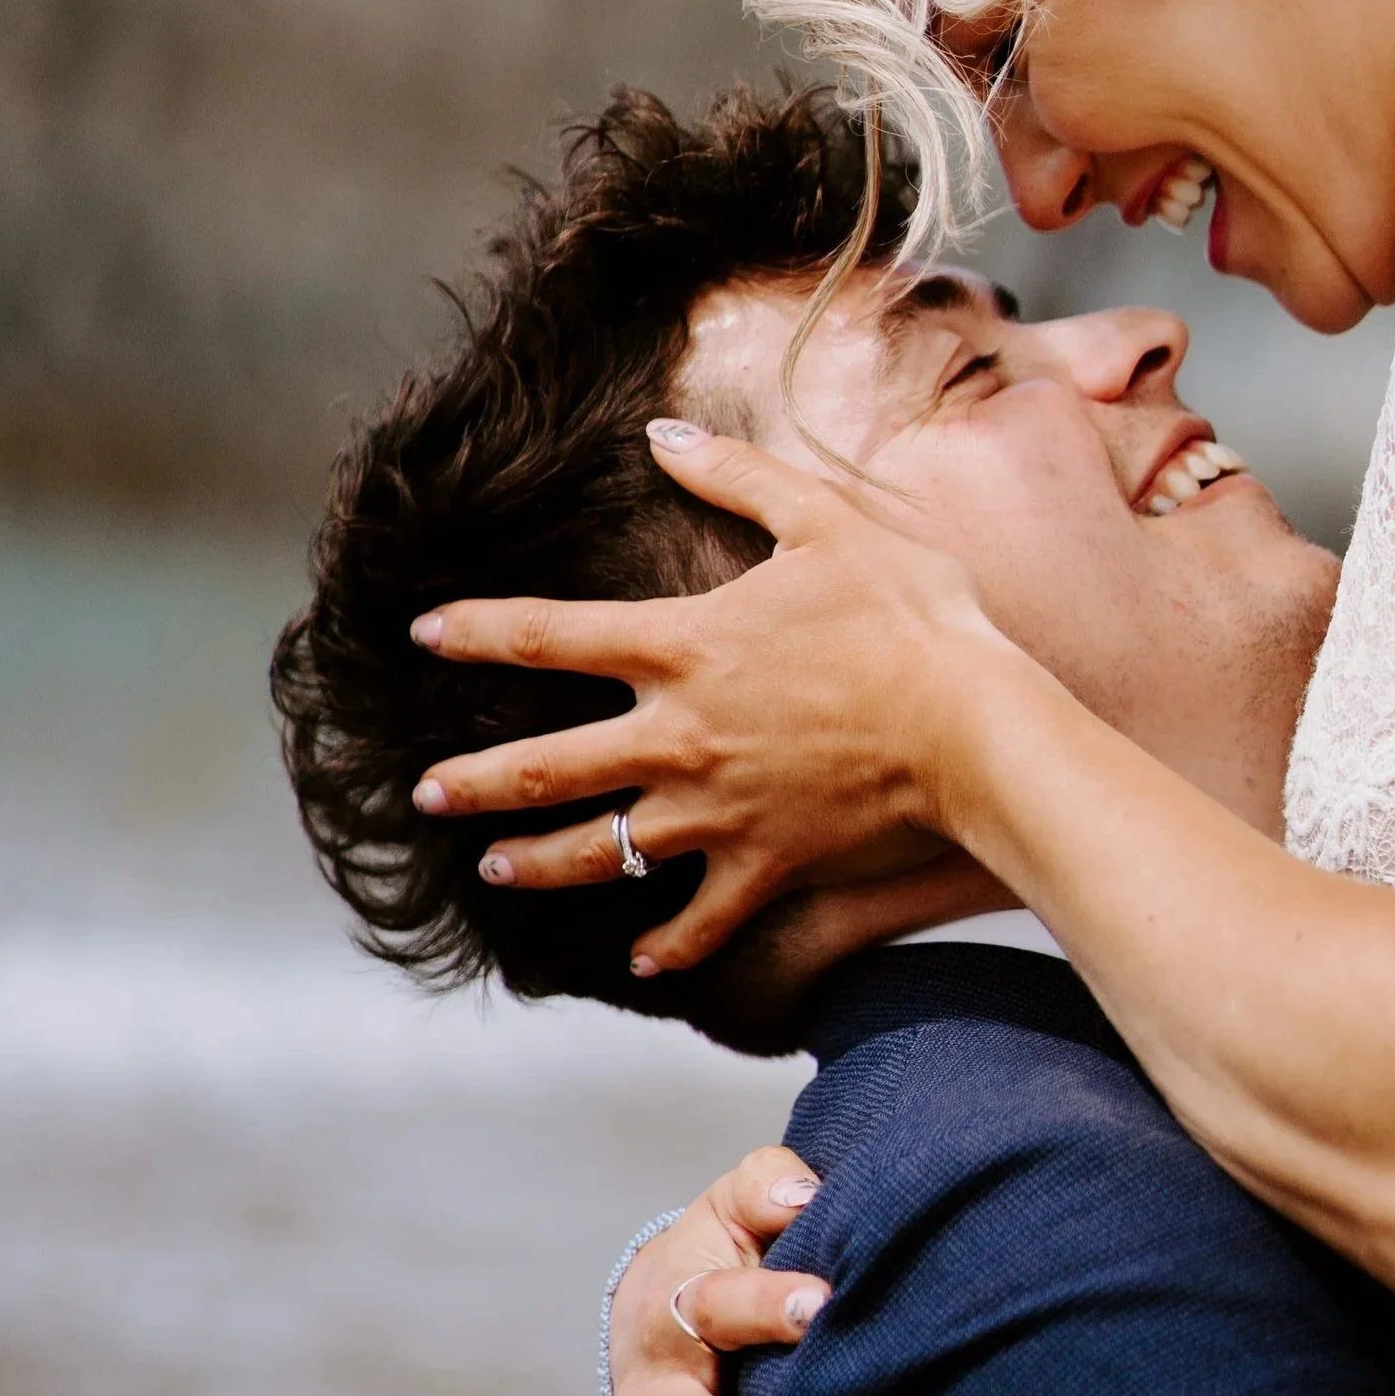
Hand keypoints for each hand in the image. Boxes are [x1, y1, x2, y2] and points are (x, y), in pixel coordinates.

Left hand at [413, 422, 1015, 968]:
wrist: (973, 728)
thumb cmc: (908, 615)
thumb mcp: (824, 520)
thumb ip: (736, 475)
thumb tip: (662, 433)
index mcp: (682, 647)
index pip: (547, 637)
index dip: (475, 632)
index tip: (422, 633)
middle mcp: (678, 737)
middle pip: (543, 767)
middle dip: (471, 781)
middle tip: (421, 795)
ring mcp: (716, 813)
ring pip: (599, 852)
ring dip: (536, 863)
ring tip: (493, 870)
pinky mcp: (765, 866)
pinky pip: (700, 921)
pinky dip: (667, 946)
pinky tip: (641, 962)